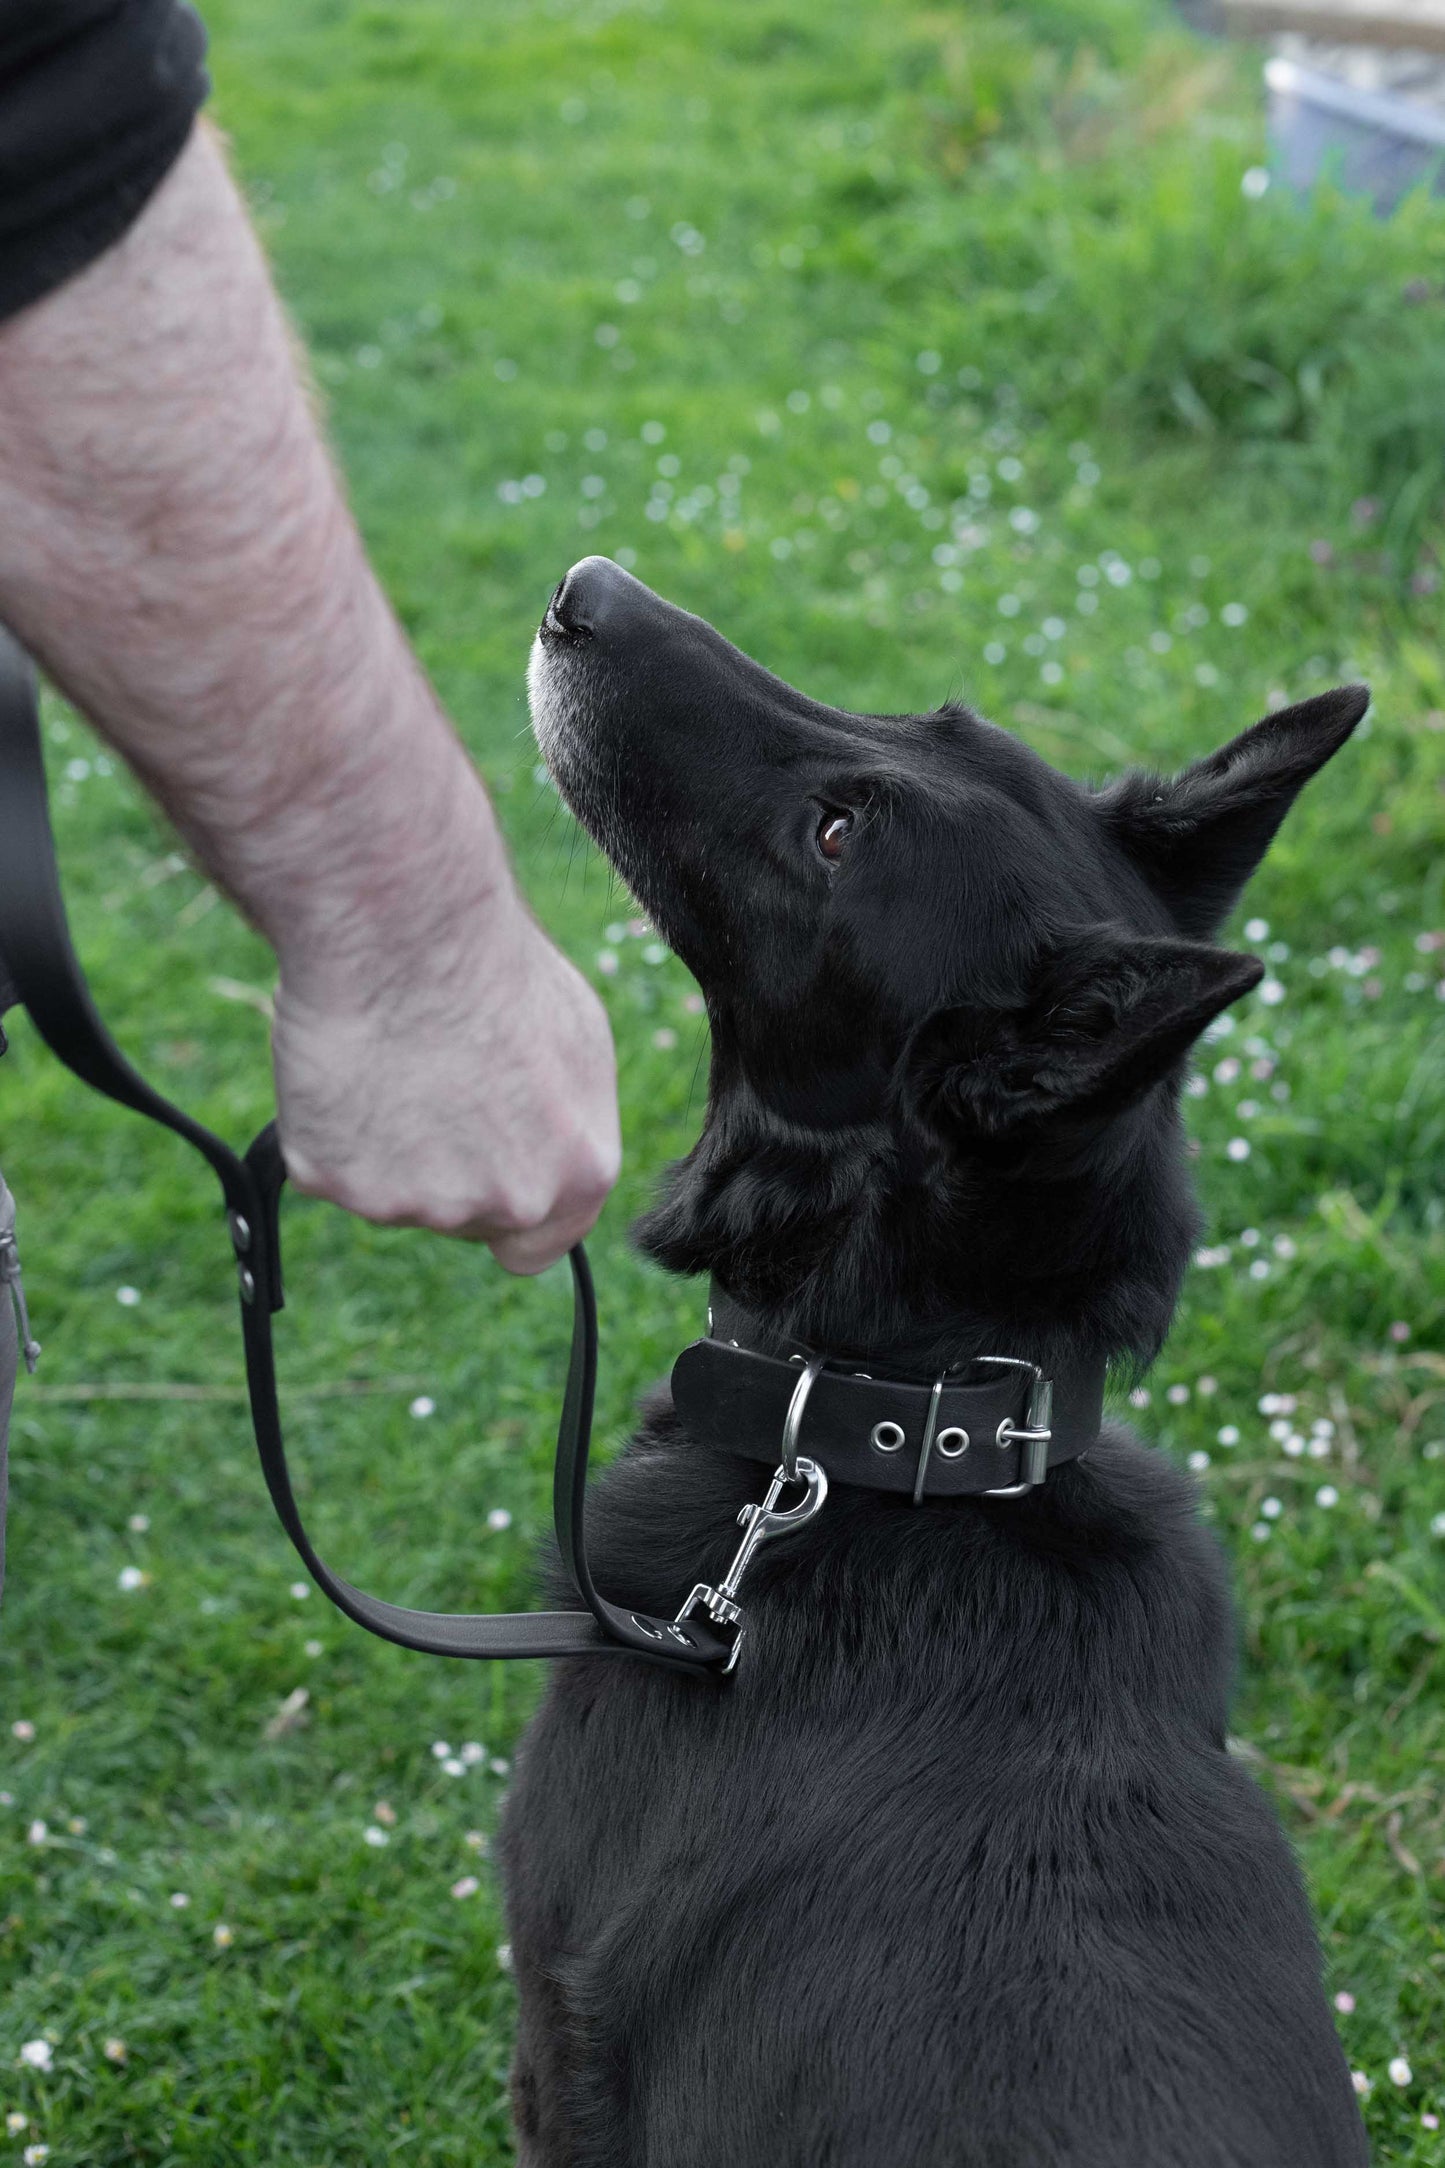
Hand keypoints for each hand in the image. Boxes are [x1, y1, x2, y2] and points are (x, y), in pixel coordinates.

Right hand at [272, 891, 619, 1273]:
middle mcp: (509, 1202)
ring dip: (388, 1143)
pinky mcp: (338, 1182)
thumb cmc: (495, 968)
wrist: (405, 930)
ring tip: (392, 1057)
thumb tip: (546, 1145)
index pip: (538, 1246)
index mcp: (579, 1173)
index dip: (505, 1207)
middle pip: (462, 1218)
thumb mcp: (577, 1043)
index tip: (480, 1167)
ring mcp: (420, 1203)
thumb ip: (565, 1124)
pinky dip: (332, 1126)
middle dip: (446, 1168)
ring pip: (394, 1191)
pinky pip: (330, 1165)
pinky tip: (349, 1065)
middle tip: (429, 1084)